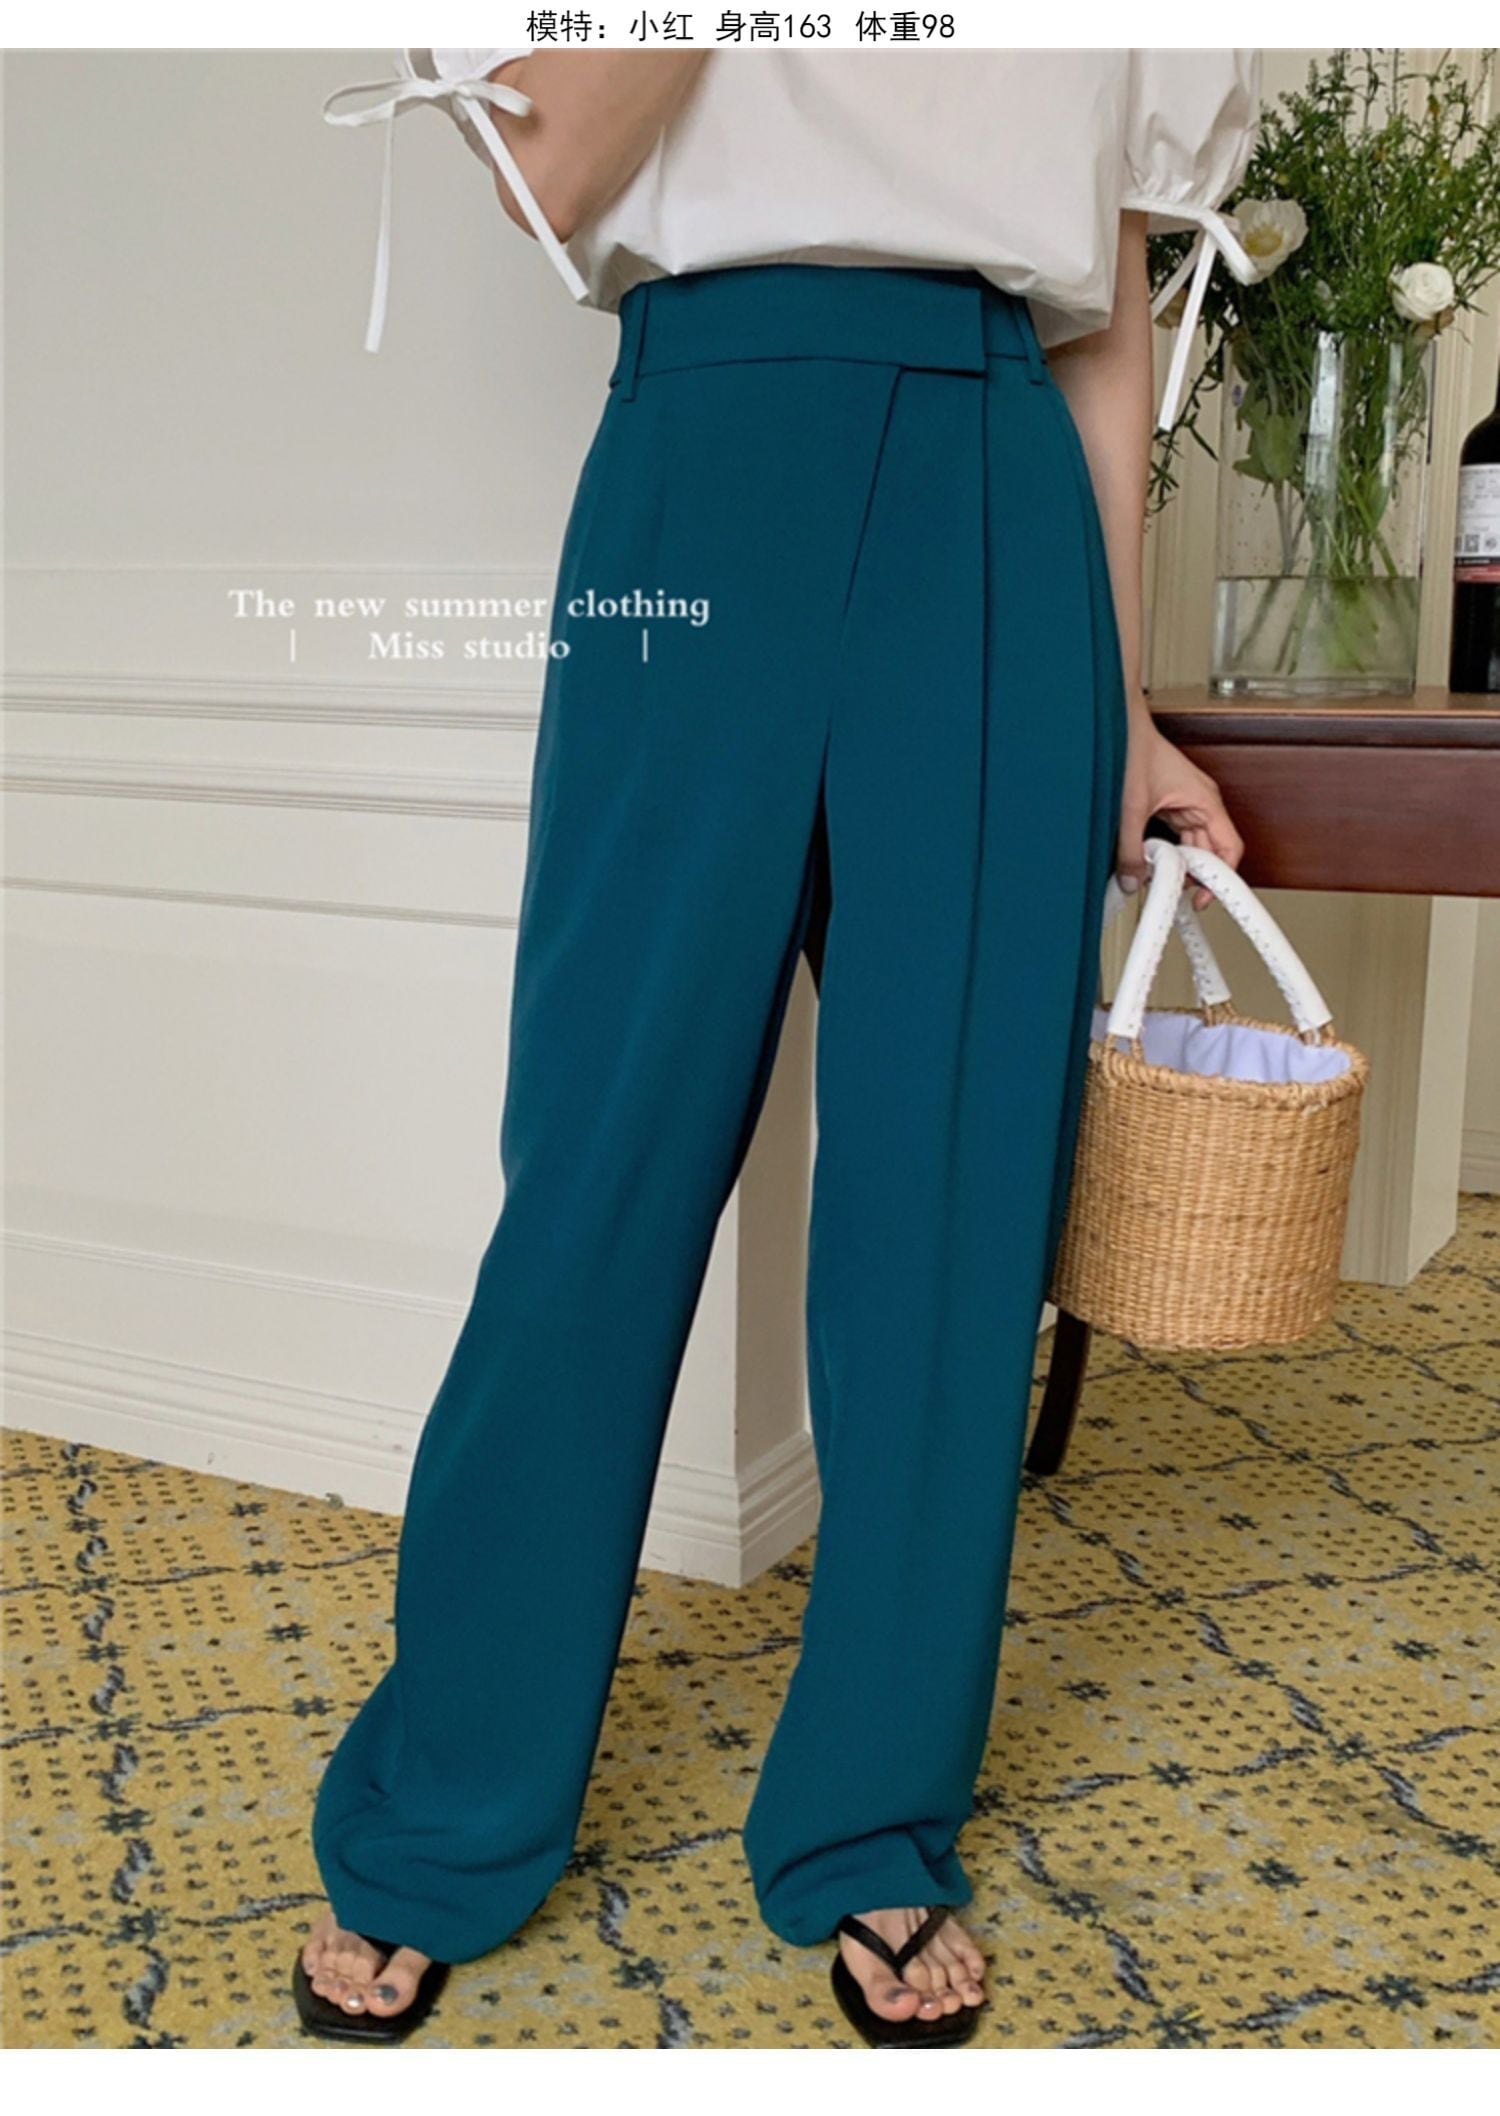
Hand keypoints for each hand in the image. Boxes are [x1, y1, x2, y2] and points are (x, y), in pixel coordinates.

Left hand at [1117, 712, 1244, 911]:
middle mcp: (1201, 802)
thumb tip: (1133, 880)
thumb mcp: (1130, 808)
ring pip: (1191, 844)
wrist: (1118, 723)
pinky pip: (1176, 834)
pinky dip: (1166, 850)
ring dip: (1178, 863)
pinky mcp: (1170, 803)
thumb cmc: (1134, 748)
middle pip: (1210, 849)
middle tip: (1177, 896)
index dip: (1222, 879)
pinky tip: (1150, 860)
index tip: (1205, 899)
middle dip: (1195, 875)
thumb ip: (1130, 850)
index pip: (1229, 849)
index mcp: (1206, 801)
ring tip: (1159, 879)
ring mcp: (1187, 802)